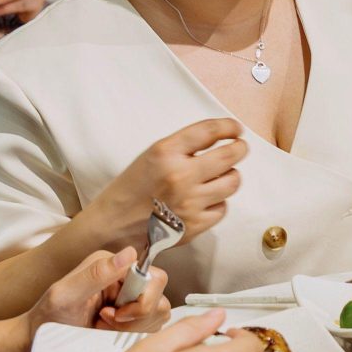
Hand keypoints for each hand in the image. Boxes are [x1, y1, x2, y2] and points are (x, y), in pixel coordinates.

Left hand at [21, 247, 171, 347]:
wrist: (38, 343)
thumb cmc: (47, 318)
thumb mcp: (66, 295)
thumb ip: (96, 274)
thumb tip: (130, 252)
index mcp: (112, 265)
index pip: (153, 277)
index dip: (140, 301)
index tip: (113, 315)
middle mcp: (124, 279)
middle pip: (159, 297)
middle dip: (135, 318)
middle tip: (104, 322)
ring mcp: (130, 300)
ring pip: (158, 314)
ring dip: (132, 328)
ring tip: (103, 328)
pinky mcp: (132, 319)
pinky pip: (152, 328)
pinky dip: (132, 336)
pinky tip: (109, 335)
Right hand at [103, 118, 247, 247]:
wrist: (111, 225)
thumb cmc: (131, 189)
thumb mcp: (151, 156)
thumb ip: (183, 147)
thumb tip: (219, 138)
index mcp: (165, 153)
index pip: (209, 131)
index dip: (228, 126)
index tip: (235, 129)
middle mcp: (180, 176)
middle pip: (230, 155)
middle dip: (240, 148)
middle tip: (239, 148)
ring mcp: (189, 203)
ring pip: (232, 182)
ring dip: (230, 176)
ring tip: (221, 175)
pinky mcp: (194, 226)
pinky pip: (222, 208)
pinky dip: (218, 202)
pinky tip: (206, 200)